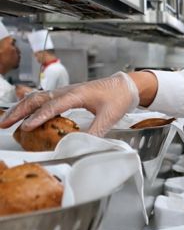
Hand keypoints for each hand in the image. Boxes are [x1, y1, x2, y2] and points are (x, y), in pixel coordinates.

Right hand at [0, 72, 140, 136]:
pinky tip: (23, 113)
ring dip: (20, 108)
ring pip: (37, 97)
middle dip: (19, 111)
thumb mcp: (109, 117)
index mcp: (77, 94)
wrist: (126, 85)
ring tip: (7, 121)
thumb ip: (95, 132)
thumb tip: (81, 145)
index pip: (53, 106)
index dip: (39, 117)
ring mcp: (65, 91)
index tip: (26, 127)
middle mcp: (67, 91)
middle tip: (4, 124)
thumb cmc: (119, 98)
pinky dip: (30, 105)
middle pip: (37, 99)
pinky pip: (43, 98)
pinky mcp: (66, 94)